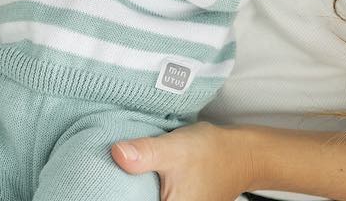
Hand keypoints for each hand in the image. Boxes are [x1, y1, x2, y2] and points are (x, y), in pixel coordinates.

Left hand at [111, 122, 252, 200]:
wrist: (240, 153)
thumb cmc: (210, 153)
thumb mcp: (173, 149)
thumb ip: (145, 153)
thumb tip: (117, 153)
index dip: (118, 195)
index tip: (105, 187)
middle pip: (138, 199)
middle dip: (126, 191)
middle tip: (111, 178)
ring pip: (143, 198)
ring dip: (135, 189)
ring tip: (125, 176)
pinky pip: (153, 196)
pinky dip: (145, 189)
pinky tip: (137, 177)